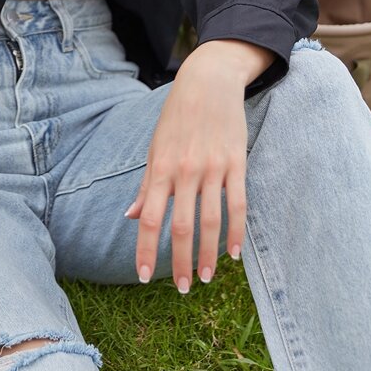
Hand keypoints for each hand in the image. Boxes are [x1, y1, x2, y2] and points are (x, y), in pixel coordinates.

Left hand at [125, 46, 252, 291]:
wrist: (208, 81)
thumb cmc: (176, 117)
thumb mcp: (155, 148)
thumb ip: (146, 185)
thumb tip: (132, 216)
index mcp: (161, 168)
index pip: (150, 219)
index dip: (146, 250)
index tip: (142, 277)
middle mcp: (185, 171)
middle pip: (181, 226)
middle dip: (180, 262)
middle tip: (183, 289)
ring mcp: (212, 168)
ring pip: (210, 221)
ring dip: (209, 254)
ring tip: (207, 279)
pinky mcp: (237, 162)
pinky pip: (238, 204)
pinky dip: (237, 232)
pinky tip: (235, 254)